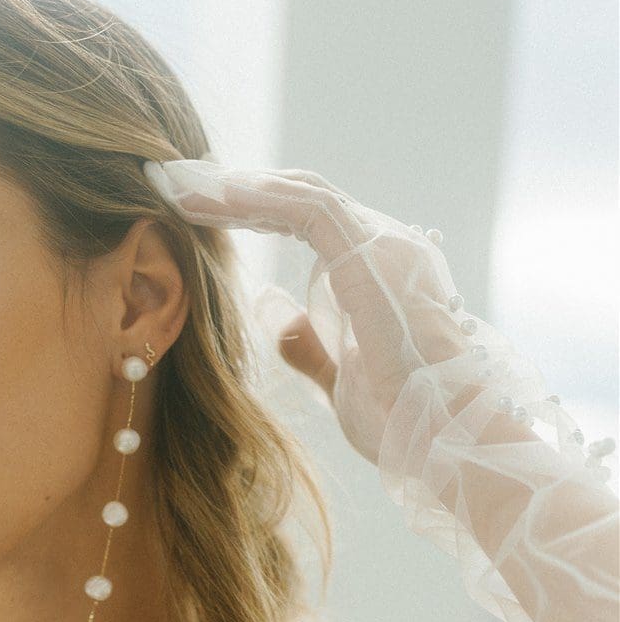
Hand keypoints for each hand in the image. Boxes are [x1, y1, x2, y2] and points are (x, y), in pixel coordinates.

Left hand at [144, 159, 486, 465]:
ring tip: (181, 183)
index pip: (306, 219)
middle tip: (177, 181)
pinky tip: (211, 200)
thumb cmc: (403, 419)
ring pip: (299, 193)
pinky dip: (256, 200)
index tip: (194, 210)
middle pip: (298, 195)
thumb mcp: (340, 379)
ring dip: (235, 186)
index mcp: (377, 268)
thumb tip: (273, 309)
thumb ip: (307, 343)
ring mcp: (383, 243)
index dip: (251, 209)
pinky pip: (306, 209)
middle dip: (235, 186)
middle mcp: (384, 243)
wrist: (446, 440)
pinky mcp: (371, 254)